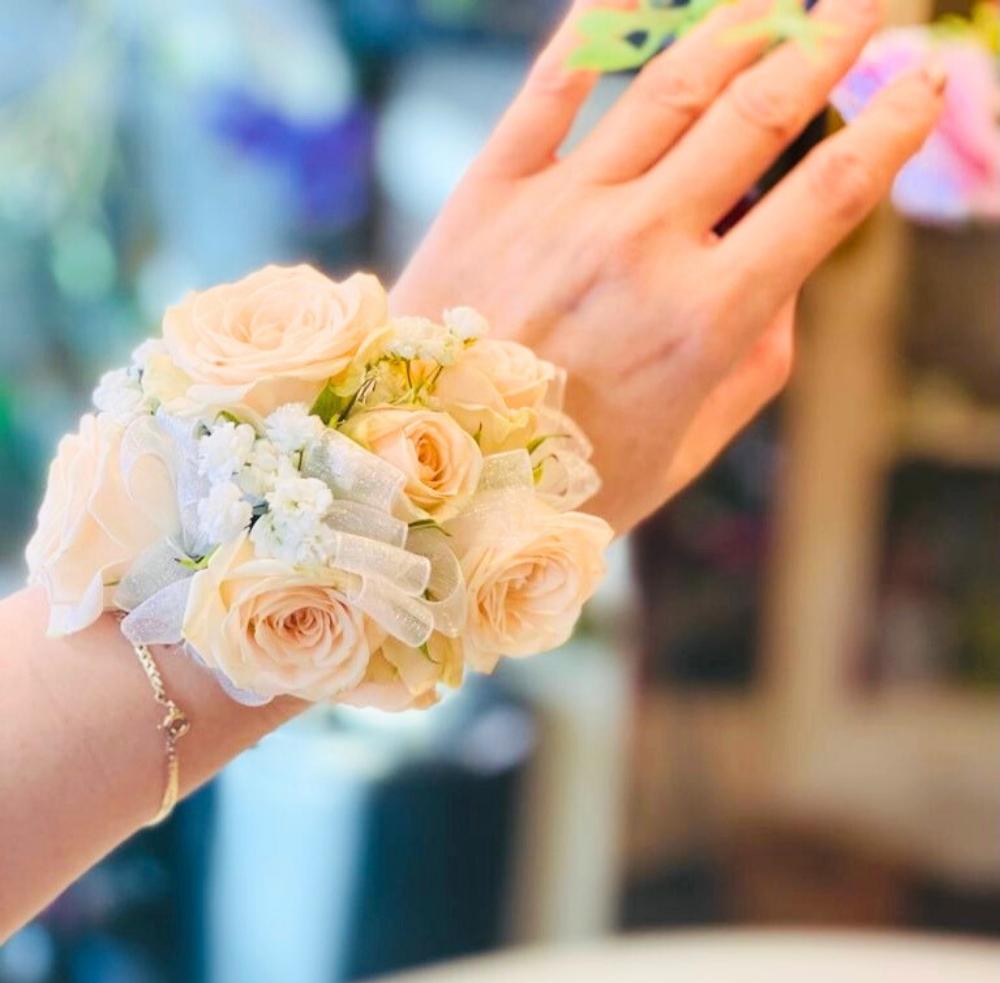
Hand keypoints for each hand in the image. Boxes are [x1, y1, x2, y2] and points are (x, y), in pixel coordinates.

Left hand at [391, 0, 943, 532]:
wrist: (427, 477)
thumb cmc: (567, 482)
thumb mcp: (685, 448)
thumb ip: (753, 363)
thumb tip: (783, 276)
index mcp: (704, 320)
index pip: (827, 195)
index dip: (893, 128)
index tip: (925, 81)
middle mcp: (641, 246)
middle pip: (759, 111)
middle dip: (832, 40)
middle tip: (872, 1)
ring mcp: (562, 210)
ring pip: (671, 83)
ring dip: (742, 23)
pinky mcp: (489, 193)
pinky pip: (550, 87)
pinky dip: (598, 26)